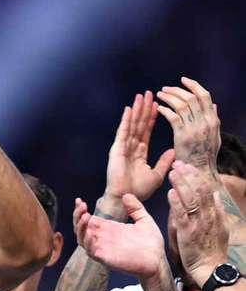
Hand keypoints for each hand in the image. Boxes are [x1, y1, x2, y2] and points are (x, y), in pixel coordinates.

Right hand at [74, 194, 165, 278]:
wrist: (159, 261)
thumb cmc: (152, 244)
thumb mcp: (144, 220)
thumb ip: (135, 208)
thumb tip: (126, 195)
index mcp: (109, 229)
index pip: (88, 219)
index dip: (80, 211)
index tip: (79, 200)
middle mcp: (103, 238)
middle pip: (81, 228)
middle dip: (77, 216)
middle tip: (82, 206)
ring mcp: (103, 248)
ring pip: (82, 239)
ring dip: (80, 227)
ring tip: (85, 216)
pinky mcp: (106, 258)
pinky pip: (90, 251)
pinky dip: (87, 241)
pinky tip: (90, 232)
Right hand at [103, 91, 173, 216]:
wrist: (125, 198)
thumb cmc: (139, 190)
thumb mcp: (157, 174)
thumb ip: (164, 161)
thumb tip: (173, 150)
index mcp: (140, 152)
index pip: (147, 131)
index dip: (152, 118)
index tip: (157, 105)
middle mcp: (131, 147)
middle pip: (139, 124)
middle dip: (144, 109)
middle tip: (149, 93)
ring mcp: (123, 147)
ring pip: (132, 124)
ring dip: (137, 110)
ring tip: (141, 96)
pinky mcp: (117, 149)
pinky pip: (123, 132)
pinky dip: (126, 120)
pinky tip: (129, 109)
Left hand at [156, 77, 220, 176]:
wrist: (199, 173)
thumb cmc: (204, 156)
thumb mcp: (213, 136)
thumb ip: (213, 120)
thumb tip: (213, 105)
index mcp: (213, 121)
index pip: (205, 96)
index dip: (194, 86)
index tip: (183, 80)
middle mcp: (206, 122)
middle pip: (192, 97)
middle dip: (177, 90)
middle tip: (165, 88)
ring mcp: (195, 129)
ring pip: (182, 105)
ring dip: (169, 97)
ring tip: (159, 95)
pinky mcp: (183, 136)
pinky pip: (173, 117)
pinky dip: (165, 110)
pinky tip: (158, 109)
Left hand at [167, 160, 228, 286]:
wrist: (211, 269)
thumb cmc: (211, 250)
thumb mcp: (219, 228)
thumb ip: (216, 211)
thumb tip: (215, 195)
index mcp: (214, 213)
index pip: (206, 189)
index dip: (197, 176)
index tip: (188, 166)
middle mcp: (208, 215)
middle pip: (199, 190)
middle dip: (188, 175)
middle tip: (178, 163)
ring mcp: (199, 223)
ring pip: (191, 199)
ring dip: (181, 184)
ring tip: (173, 172)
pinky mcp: (188, 232)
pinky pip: (182, 214)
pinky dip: (177, 202)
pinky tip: (171, 192)